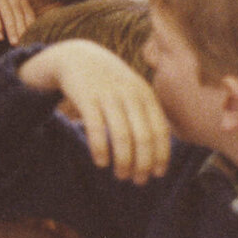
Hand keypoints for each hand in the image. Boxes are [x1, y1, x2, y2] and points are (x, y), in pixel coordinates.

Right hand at [0, 0, 36, 43]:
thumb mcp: (4, 20)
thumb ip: (14, 27)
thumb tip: (26, 41)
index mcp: (19, 0)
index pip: (28, 15)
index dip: (30, 29)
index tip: (32, 42)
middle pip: (19, 15)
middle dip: (21, 31)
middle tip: (24, 45)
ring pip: (7, 14)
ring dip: (11, 30)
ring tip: (14, 43)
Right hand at [17, 40, 171, 183]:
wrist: (77, 57)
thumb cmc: (109, 82)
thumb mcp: (133, 90)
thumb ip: (147, 113)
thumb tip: (160, 152)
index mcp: (146, 95)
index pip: (160, 131)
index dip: (161, 156)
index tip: (157, 174)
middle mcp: (130, 95)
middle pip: (143, 137)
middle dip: (143, 164)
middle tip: (138, 181)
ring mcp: (108, 95)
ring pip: (122, 136)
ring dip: (123, 161)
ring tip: (120, 175)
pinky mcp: (86, 98)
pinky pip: (95, 128)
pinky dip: (100, 149)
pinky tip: (101, 162)